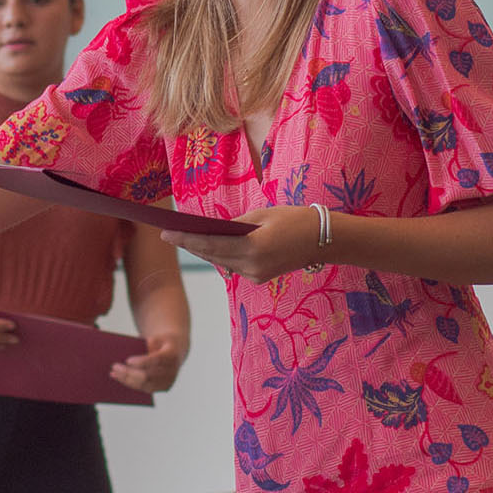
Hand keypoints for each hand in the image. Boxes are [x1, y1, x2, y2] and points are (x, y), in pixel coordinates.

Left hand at [110, 332, 187, 392]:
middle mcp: (172, 371)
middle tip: (114, 366)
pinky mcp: (163, 388)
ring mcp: (169, 382)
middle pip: (148, 375)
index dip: (142, 362)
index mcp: (172, 355)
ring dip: (127, 380)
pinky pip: (145, 388)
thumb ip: (145, 345)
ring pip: (145, 384)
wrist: (176, 351)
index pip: (157, 360)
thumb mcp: (156, 338)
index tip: (127, 360)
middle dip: (129, 372)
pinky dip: (131, 383)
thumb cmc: (161, 342)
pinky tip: (119, 377)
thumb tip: (125, 353)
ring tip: (113, 373)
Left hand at [161, 204, 321, 281]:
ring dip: (203, 251)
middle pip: (212, 255)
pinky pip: (233, 266)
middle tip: (168, 235)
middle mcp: (252, 267)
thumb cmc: (295, 220)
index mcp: (252, 248)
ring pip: (221, 262)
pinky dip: (220, 256)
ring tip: (183, 239)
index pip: (210, 244)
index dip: (186, 239)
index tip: (166, 233)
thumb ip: (236, 224)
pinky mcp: (260, 278)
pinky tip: (207, 248)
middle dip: (190, 245)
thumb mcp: (263, 215)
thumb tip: (213, 229)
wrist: (325, 240)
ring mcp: (256, 275)